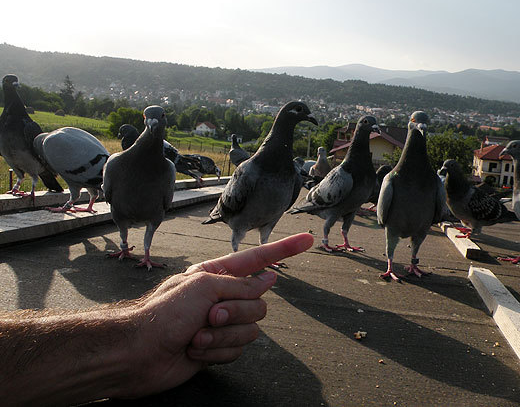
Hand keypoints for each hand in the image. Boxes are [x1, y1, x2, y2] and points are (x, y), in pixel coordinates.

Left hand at [118, 232, 312, 398]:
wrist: (138, 353)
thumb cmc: (164, 313)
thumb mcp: (205, 288)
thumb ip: (242, 285)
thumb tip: (269, 280)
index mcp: (218, 274)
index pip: (259, 259)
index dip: (285, 249)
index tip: (309, 238)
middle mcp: (223, 297)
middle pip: (258, 303)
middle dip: (235, 314)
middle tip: (208, 316)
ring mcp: (221, 323)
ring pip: (251, 330)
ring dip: (222, 336)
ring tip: (196, 335)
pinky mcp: (217, 347)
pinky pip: (237, 350)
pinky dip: (215, 352)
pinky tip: (194, 349)